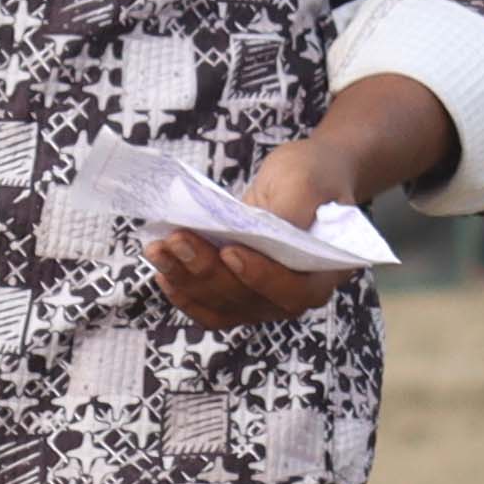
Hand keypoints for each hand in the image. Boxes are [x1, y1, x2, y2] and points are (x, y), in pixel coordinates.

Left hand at [146, 130, 369, 333]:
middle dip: (207, 270)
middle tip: (176, 239)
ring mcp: (265, 299)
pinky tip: (163, 271)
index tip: (229, 251)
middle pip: (248, 299)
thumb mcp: (306, 180)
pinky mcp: (240, 295)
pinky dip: (184, 293)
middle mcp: (295, 295)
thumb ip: (293, 209)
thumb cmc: (311, 176)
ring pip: (222, 305)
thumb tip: (265, 234)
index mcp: (324, 272)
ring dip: (186, 280)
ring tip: (158, 249)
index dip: (260, 275)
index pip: (293, 289)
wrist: (301, 180)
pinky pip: (209, 308)